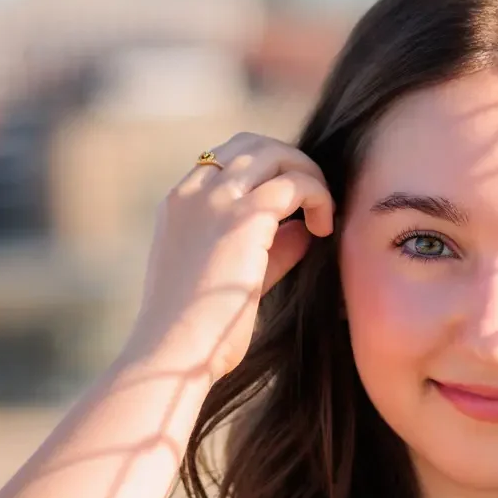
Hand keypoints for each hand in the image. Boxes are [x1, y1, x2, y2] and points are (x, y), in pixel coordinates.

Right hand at [127, 132, 334, 381]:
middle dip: (293, 164)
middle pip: (254, 144)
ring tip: (324, 216)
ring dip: (309, 177)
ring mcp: (215, 201)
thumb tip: (304, 231)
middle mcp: (193, 193)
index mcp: (179, 204)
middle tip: (315, 202)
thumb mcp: (234, 279)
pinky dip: (318, 198)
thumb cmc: (201, 332)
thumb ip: (269, 250)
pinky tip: (323, 229)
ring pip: (277, 155)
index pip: (228, 157)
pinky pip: (295, 184)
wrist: (174, 353)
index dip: (267, 170)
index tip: (292, 203)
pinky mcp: (243, 218)